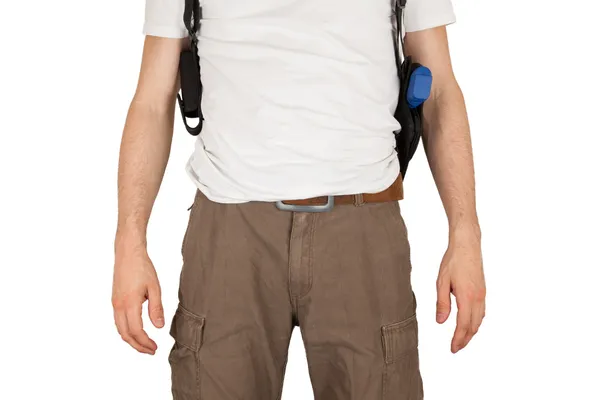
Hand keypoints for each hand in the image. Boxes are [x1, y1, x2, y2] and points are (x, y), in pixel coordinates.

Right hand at [112, 244, 164, 354]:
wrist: (128, 253)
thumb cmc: (142, 267)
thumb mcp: (155, 287)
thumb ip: (156, 308)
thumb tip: (159, 327)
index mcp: (129, 303)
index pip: (136, 331)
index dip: (145, 342)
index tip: (155, 347)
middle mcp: (119, 306)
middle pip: (125, 334)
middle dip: (138, 346)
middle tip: (151, 351)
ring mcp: (115, 303)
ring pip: (120, 329)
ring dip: (132, 340)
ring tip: (145, 344)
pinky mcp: (115, 300)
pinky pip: (118, 321)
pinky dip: (127, 331)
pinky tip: (136, 331)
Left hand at [436, 226, 485, 352]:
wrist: (467, 245)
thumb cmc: (453, 260)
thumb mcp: (441, 281)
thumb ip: (442, 302)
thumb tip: (441, 321)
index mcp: (466, 296)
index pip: (463, 324)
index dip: (458, 339)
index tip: (452, 349)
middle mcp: (478, 298)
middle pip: (473, 326)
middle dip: (465, 339)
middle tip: (456, 349)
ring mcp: (482, 294)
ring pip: (479, 320)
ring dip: (471, 332)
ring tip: (462, 339)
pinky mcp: (483, 291)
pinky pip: (482, 312)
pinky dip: (476, 322)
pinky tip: (470, 323)